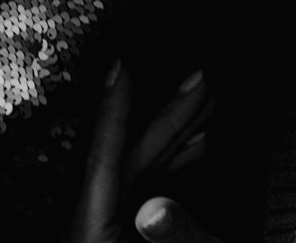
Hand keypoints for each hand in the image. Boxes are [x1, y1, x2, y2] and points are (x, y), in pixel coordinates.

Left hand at [66, 59, 222, 242]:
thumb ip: (169, 237)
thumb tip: (159, 207)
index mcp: (90, 236)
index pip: (102, 160)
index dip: (113, 110)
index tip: (119, 68)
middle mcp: (94, 228)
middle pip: (131, 159)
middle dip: (168, 117)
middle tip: (197, 80)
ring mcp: (111, 229)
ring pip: (143, 170)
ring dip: (176, 136)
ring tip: (204, 104)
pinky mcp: (127, 233)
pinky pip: (149, 187)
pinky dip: (172, 164)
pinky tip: (194, 144)